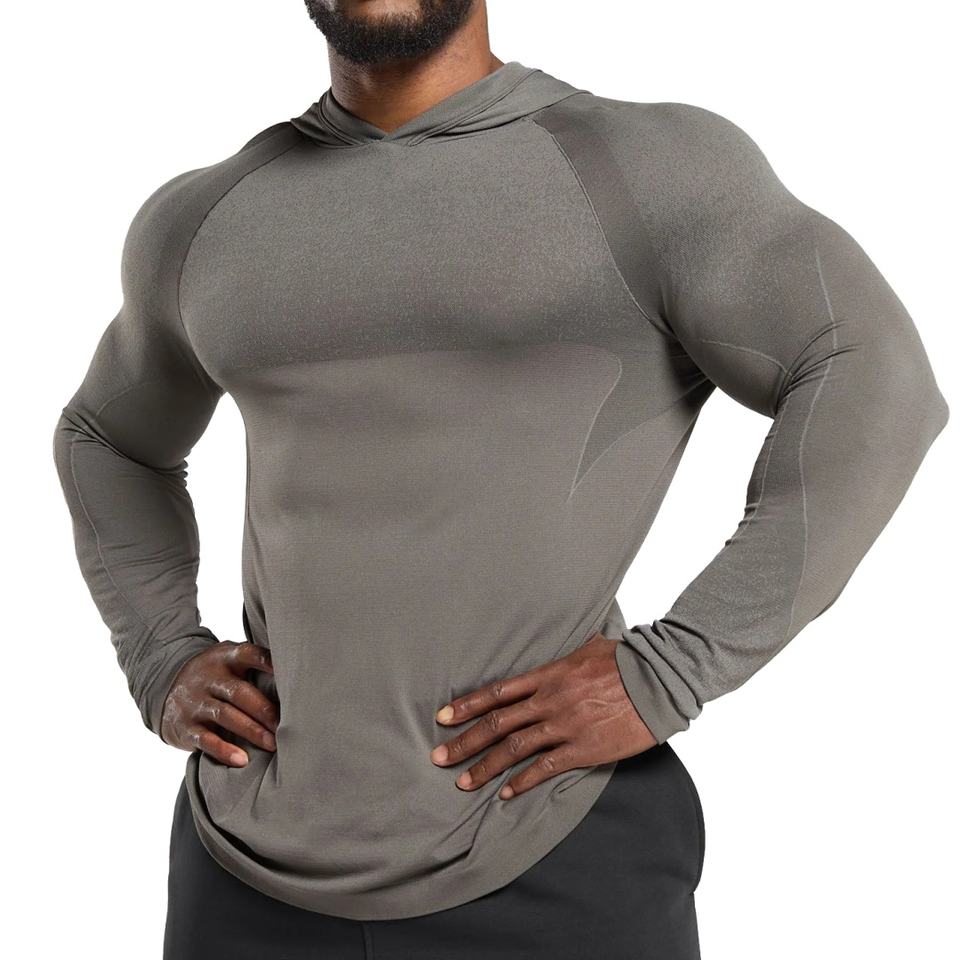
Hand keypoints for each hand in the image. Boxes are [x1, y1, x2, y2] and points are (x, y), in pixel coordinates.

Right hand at [160, 640, 278, 766]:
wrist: (164, 684)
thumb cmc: (215, 675)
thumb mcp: (229, 659)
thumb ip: (255, 663)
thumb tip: (299, 671)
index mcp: (225, 658)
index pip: (247, 654)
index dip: (267, 661)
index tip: (286, 672)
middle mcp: (209, 678)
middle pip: (239, 692)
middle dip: (265, 710)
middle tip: (287, 726)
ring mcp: (195, 702)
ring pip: (225, 716)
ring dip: (252, 731)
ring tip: (273, 745)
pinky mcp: (185, 726)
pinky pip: (205, 739)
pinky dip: (224, 750)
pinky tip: (242, 760)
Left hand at [430, 632, 655, 799]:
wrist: (657, 680)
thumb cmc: (626, 660)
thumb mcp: (591, 646)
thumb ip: (571, 653)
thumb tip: (573, 642)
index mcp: (548, 675)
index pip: (498, 692)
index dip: (468, 705)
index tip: (444, 717)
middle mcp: (549, 700)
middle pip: (497, 723)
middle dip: (465, 741)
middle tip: (439, 757)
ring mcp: (564, 725)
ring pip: (514, 749)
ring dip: (485, 766)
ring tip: (463, 782)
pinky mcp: (582, 748)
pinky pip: (545, 768)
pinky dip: (523, 781)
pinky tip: (506, 793)